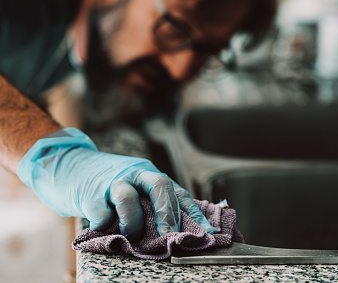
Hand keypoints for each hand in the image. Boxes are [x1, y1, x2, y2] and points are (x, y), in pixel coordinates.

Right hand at [17, 128, 213, 237]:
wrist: (68, 164)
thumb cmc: (107, 182)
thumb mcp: (134, 185)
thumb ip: (151, 202)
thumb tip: (179, 228)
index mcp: (149, 174)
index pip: (177, 191)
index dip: (194, 212)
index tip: (208, 231)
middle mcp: (134, 174)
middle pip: (159, 185)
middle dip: (167, 213)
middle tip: (170, 235)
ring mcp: (111, 181)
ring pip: (128, 197)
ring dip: (132, 221)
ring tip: (131, 234)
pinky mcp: (88, 193)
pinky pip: (99, 212)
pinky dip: (103, 224)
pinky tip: (103, 228)